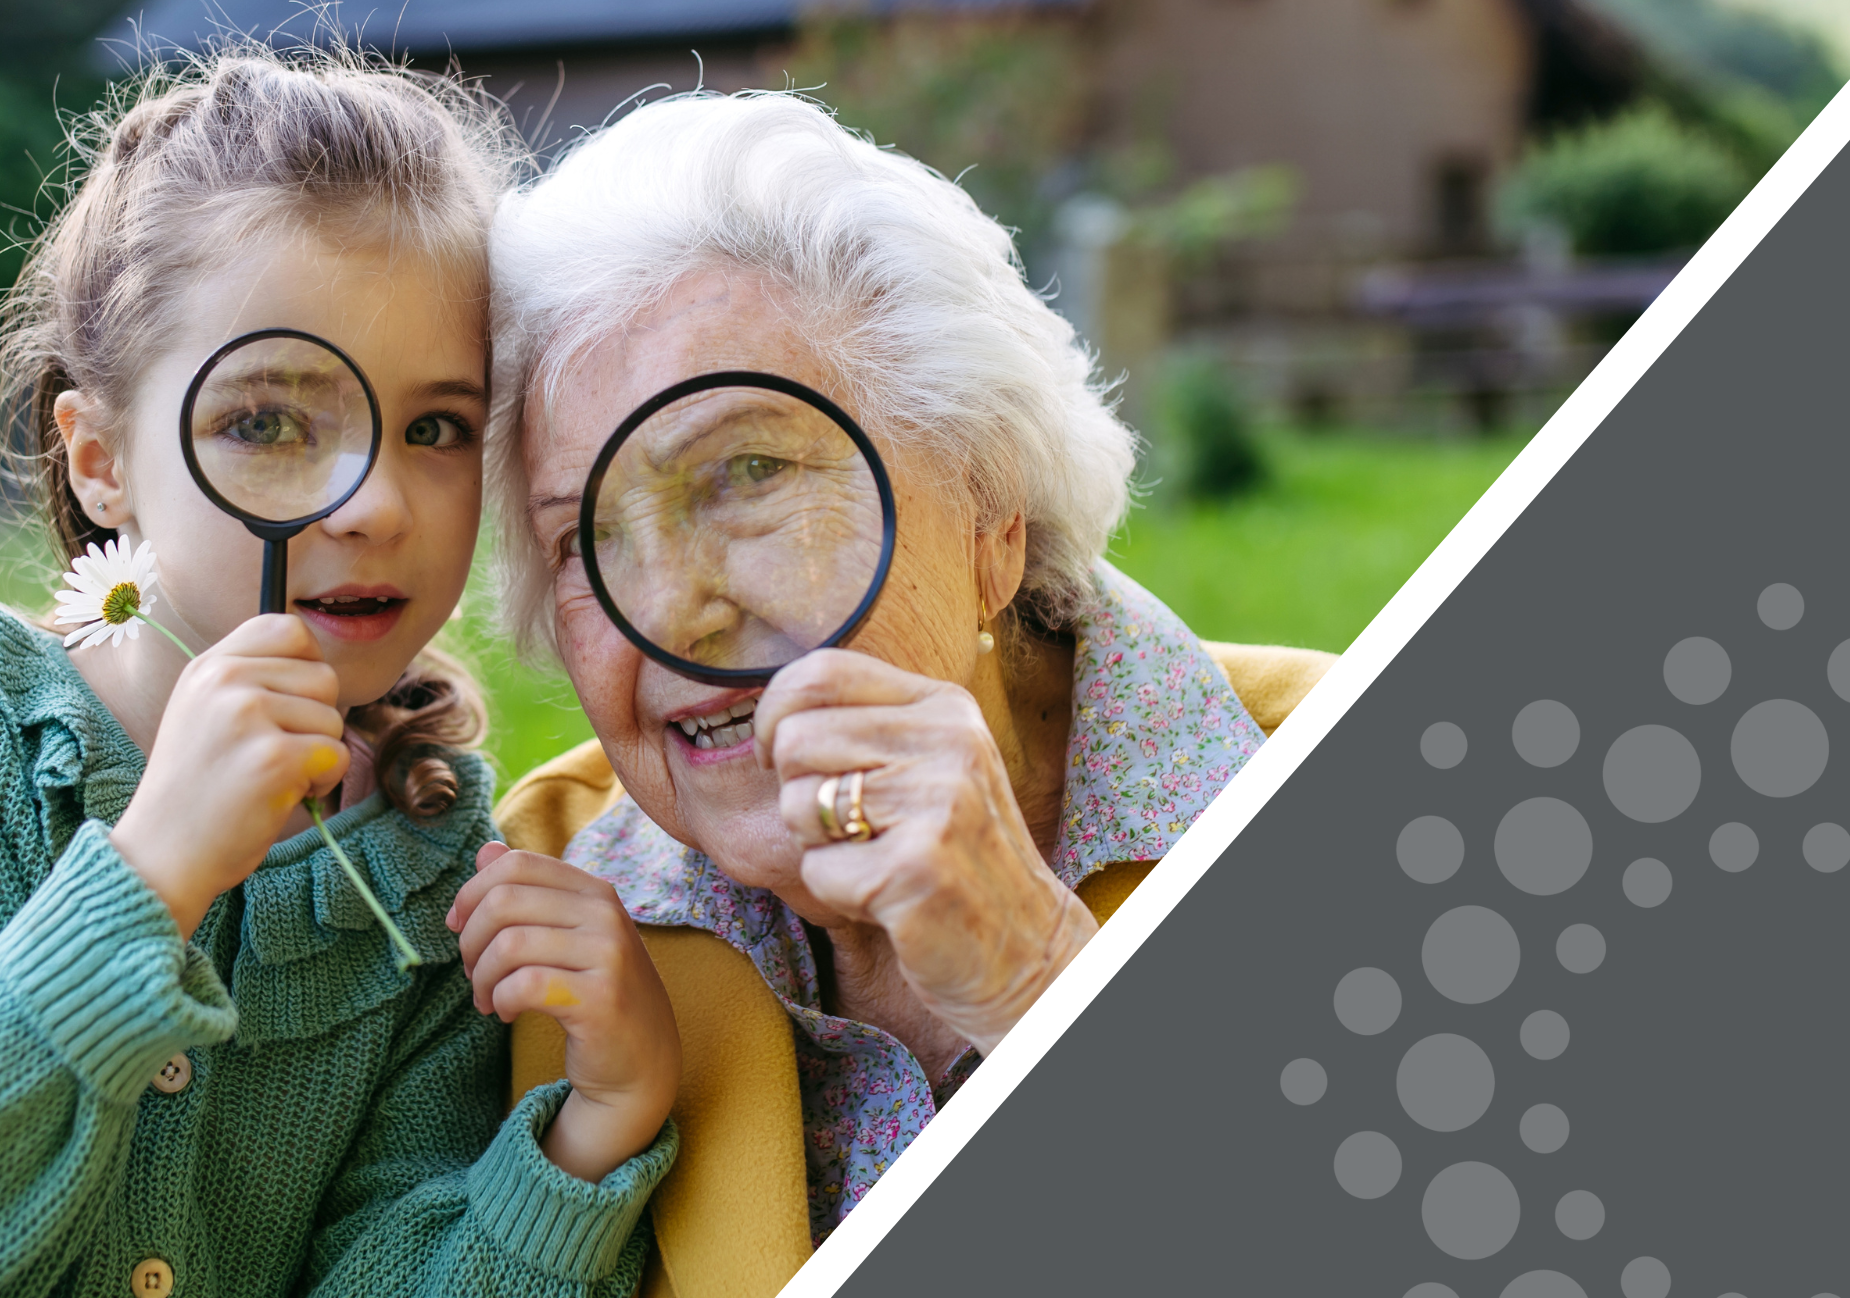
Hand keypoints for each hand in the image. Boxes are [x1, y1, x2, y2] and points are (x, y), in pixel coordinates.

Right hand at [112, 614, 347, 938]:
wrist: (164, 854)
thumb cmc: (198, 788)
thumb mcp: (205, 712)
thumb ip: (251, 679)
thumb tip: (319, 662)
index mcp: (209, 665)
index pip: (289, 629)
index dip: (307, 666)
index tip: (290, 703)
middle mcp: (224, 680)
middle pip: (324, 677)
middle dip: (315, 721)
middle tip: (272, 754)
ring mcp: (247, 716)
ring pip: (333, 719)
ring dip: (317, 756)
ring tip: (268, 778)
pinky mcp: (273, 757)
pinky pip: (337, 755)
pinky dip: (321, 782)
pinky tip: (280, 796)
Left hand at [447, 843, 680, 1180]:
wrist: (642, 1059)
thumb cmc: (595, 994)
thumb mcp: (566, 936)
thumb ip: (528, 892)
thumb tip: (486, 851)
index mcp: (595, 890)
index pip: (517, 864)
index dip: (472, 892)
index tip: (457, 926)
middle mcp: (606, 913)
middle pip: (504, 901)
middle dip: (470, 941)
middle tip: (471, 973)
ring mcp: (608, 954)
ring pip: (508, 945)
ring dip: (480, 977)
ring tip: (485, 998)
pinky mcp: (601, 998)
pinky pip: (523, 986)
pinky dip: (500, 1000)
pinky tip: (506, 1012)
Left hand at [754, 649, 1096, 1055]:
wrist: (1025, 948)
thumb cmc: (954, 856)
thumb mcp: (927, 766)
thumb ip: (863, 726)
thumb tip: (764, 710)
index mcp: (945, 706)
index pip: (821, 671)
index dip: (775, 714)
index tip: (780, 758)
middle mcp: (948, 742)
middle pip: (795, 739)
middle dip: (798, 793)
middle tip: (849, 829)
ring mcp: (939, 803)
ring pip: (798, 803)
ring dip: (818, 846)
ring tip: (877, 860)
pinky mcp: (918, 869)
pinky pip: (817, 870)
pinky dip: (836, 894)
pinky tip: (886, 899)